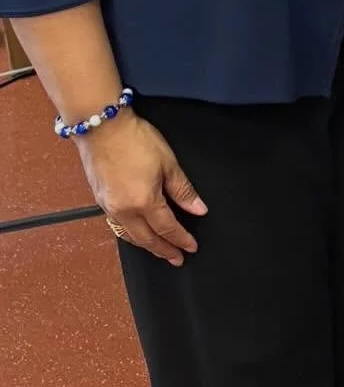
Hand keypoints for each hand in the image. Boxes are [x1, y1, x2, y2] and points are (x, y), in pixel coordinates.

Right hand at [77, 111, 206, 265]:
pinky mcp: (100, 200)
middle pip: (146, 238)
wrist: (102, 128)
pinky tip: (136, 233)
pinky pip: (117, 226)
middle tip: (177, 259)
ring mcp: (109, 207)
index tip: (192, 248)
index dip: (181, 239)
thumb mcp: (168, 163)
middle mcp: (124, 210)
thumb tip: (199, 210)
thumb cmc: (137, 141)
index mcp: (144, 202)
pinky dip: (130, 234)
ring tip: (160, 251)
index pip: (167, 228)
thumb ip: (183, 190)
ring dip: (146, 245)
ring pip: (129, 236)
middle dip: (163, 250)